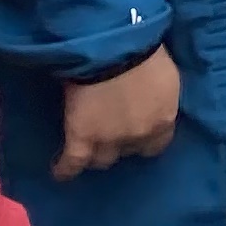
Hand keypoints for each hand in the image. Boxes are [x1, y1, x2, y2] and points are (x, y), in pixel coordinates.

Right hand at [53, 48, 179, 179]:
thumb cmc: (146, 52)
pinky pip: (73, 162)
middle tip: (111, 133)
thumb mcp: (164, 77)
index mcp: (163, 120)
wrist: (114, 50)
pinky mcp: (82, 138)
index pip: (156, 145)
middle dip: (121, 144)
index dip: (145, 140)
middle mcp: (139, 136)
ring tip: (88, 150)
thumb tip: (151, 99)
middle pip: (129, 152)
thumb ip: (159, 96)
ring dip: (97, 154)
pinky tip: (61, 174)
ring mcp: (109, 140)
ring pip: (102, 160)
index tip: (138, 134)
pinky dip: (66, 169)